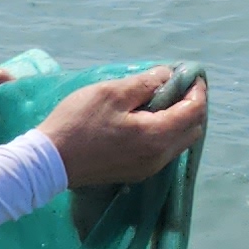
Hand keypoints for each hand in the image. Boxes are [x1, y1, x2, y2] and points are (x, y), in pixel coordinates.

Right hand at [36, 66, 205, 186]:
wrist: (50, 162)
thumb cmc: (79, 123)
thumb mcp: (111, 93)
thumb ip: (144, 83)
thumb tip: (166, 76)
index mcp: (157, 135)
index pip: (194, 111)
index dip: (197, 90)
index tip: (190, 75)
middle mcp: (159, 156)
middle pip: (192, 129)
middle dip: (191, 106)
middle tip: (177, 87)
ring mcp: (148, 168)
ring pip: (179, 142)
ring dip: (178, 121)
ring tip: (161, 101)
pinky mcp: (136, 173)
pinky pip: (163, 151)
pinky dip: (165, 133)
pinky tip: (147, 120)